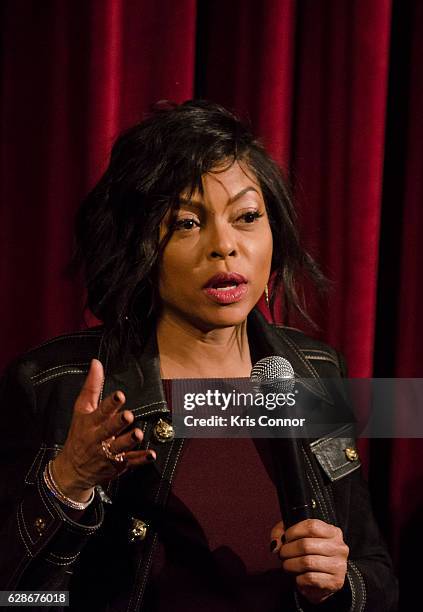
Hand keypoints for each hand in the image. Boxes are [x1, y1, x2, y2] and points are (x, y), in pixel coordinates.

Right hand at [52, 359, 155, 501]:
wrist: (71, 470)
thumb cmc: (79, 434)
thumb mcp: (82, 410)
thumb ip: (92, 387)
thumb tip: (97, 363)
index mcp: (90, 422)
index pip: (100, 411)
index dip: (110, 404)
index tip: (119, 396)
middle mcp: (98, 438)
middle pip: (108, 429)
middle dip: (118, 423)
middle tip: (128, 415)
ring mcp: (107, 452)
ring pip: (119, 447)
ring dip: (129, 440)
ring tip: (138, 434)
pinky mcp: (117, 464)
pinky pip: (130, 461)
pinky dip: (140, 459)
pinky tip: (151, 454)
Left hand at [270, 518, 348, 604]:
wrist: (322, 580)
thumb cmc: (309, 554)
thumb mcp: (296, 536)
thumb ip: (281, 533)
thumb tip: (275, 546)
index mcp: (333, 532)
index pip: (312, 526)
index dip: (293, 531)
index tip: (286, 538)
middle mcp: (339, 547)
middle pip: (306, 545)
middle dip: (288, 550)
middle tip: (282, 555)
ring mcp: (339, 565)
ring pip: (307, 562)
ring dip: (290, 565)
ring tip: (287, 565)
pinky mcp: (335, 582)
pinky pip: (310, 578)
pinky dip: (298, 578)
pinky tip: (298, 577)